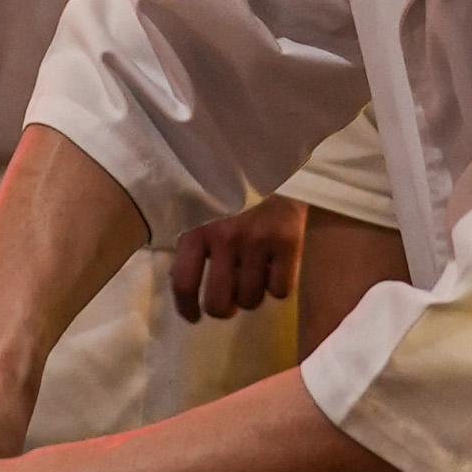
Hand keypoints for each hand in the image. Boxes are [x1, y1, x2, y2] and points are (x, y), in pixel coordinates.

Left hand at [170, 194, 304, 321]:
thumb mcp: (200, 208)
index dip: (188, 309)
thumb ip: (193, 242)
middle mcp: (224, 238)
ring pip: (251, 299)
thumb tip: (185, 286)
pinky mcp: (288, 242)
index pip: (184, 285)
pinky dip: (277, 285)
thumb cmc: (231, 185)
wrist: (271, 155)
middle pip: (219, 303)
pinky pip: (280, 290)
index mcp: (196, 229)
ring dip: (251, 294)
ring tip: (253, 274)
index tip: (194, 316)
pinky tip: (274, 267)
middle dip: (223, 308)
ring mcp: (257, 241)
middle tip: (229, 298)